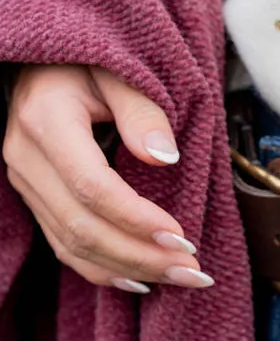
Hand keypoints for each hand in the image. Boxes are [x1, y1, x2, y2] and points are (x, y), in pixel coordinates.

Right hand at [2, 64, 212, 293]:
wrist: (45, 61)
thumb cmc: (88, 60)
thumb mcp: (120, 70)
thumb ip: (143, 109)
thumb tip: (164, 157)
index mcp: (46, 120)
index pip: (92, 186)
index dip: (137, 218)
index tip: (183, 236)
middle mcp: (25, 156)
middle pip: (82, 225)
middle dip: (141, 256)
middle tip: (194, 271)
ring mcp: (24, 180)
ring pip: (72, 244)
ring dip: (129, 269)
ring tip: (181, 278)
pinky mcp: (33, 196)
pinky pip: (63, 245)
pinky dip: (102, 269)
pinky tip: (140, 280)